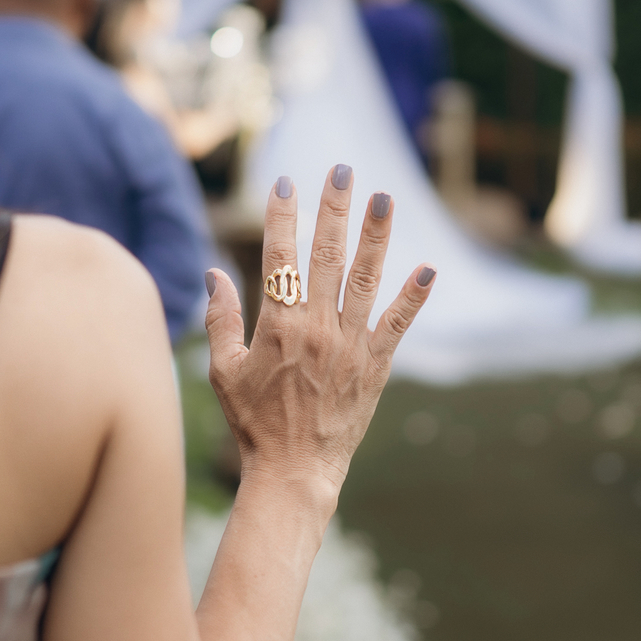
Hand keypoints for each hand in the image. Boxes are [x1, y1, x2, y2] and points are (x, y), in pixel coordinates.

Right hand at [203, 166, 434, 496]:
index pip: (280, 257)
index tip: (287, 182)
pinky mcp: (376, 366)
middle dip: (335, 209)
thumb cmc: (253, 423)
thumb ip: (220, 319)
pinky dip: (413, 297)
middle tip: (343, 170)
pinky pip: (397, 325)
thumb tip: (213, 272)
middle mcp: (317, 328)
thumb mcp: (223, 371)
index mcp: (278, 325)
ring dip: (376, 236)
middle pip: (328, 255)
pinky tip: (427, 269)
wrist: (294, 471)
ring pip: (366, 279)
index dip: (283, 217)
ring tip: (384, 198)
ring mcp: (351, 346)